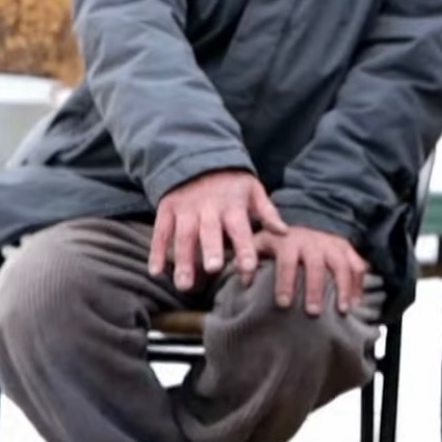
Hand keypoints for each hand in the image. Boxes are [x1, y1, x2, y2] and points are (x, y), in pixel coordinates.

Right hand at [148, 168, 278, 291]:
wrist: (197, 156)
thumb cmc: (232, 182)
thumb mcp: (253, 190)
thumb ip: (267, 212)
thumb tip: (284, 232)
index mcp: (232, 205)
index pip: (240, 229)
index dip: (244, 249)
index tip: (248, 269)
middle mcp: (208, 208)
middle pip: (209, 232)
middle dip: (210, 250)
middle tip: (212, 270)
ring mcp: (185, 209)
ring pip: (183, 236)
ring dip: (182, 260)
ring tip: (184, 285)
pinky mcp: (166, 210)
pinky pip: (160, 233)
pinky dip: (156, 252)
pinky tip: (156, 272)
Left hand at [255, 216, 368, 322]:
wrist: (307, 217)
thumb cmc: (281, 238)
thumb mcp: (263, 240)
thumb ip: (251, 258)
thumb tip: (243, 280)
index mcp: (289, 241)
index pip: (287, 262)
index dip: (285, 282)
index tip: (283, 303)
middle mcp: (313, 242)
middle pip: (316, 266)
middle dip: (315, 290)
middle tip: (312, 313)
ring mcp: (333, 246)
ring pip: (341, 266)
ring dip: (343, 289)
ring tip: (342, 311)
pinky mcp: (348, 249)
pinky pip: (358, 266)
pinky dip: (359, 284)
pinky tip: (356, 303)